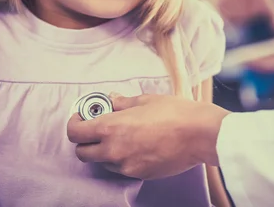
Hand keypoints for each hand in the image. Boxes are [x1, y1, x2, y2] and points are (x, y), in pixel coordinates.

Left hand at [67, 94, 229, 179]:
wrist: (199, 134)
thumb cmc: (174, 113)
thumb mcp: (145, 100)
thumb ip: (123, 102)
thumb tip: (112, 99)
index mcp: (111, 128)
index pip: (75, 133)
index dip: (74, 124)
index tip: (80, 117)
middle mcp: (113, 150)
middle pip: (82, 153)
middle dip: (85, 141)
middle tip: (97, 129)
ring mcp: (126, 166)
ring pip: (103, 162)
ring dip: (105, 151)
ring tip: (122, 137)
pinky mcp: (139, 174)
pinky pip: (122, 168)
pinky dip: (123, 159)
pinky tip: (137, 146)